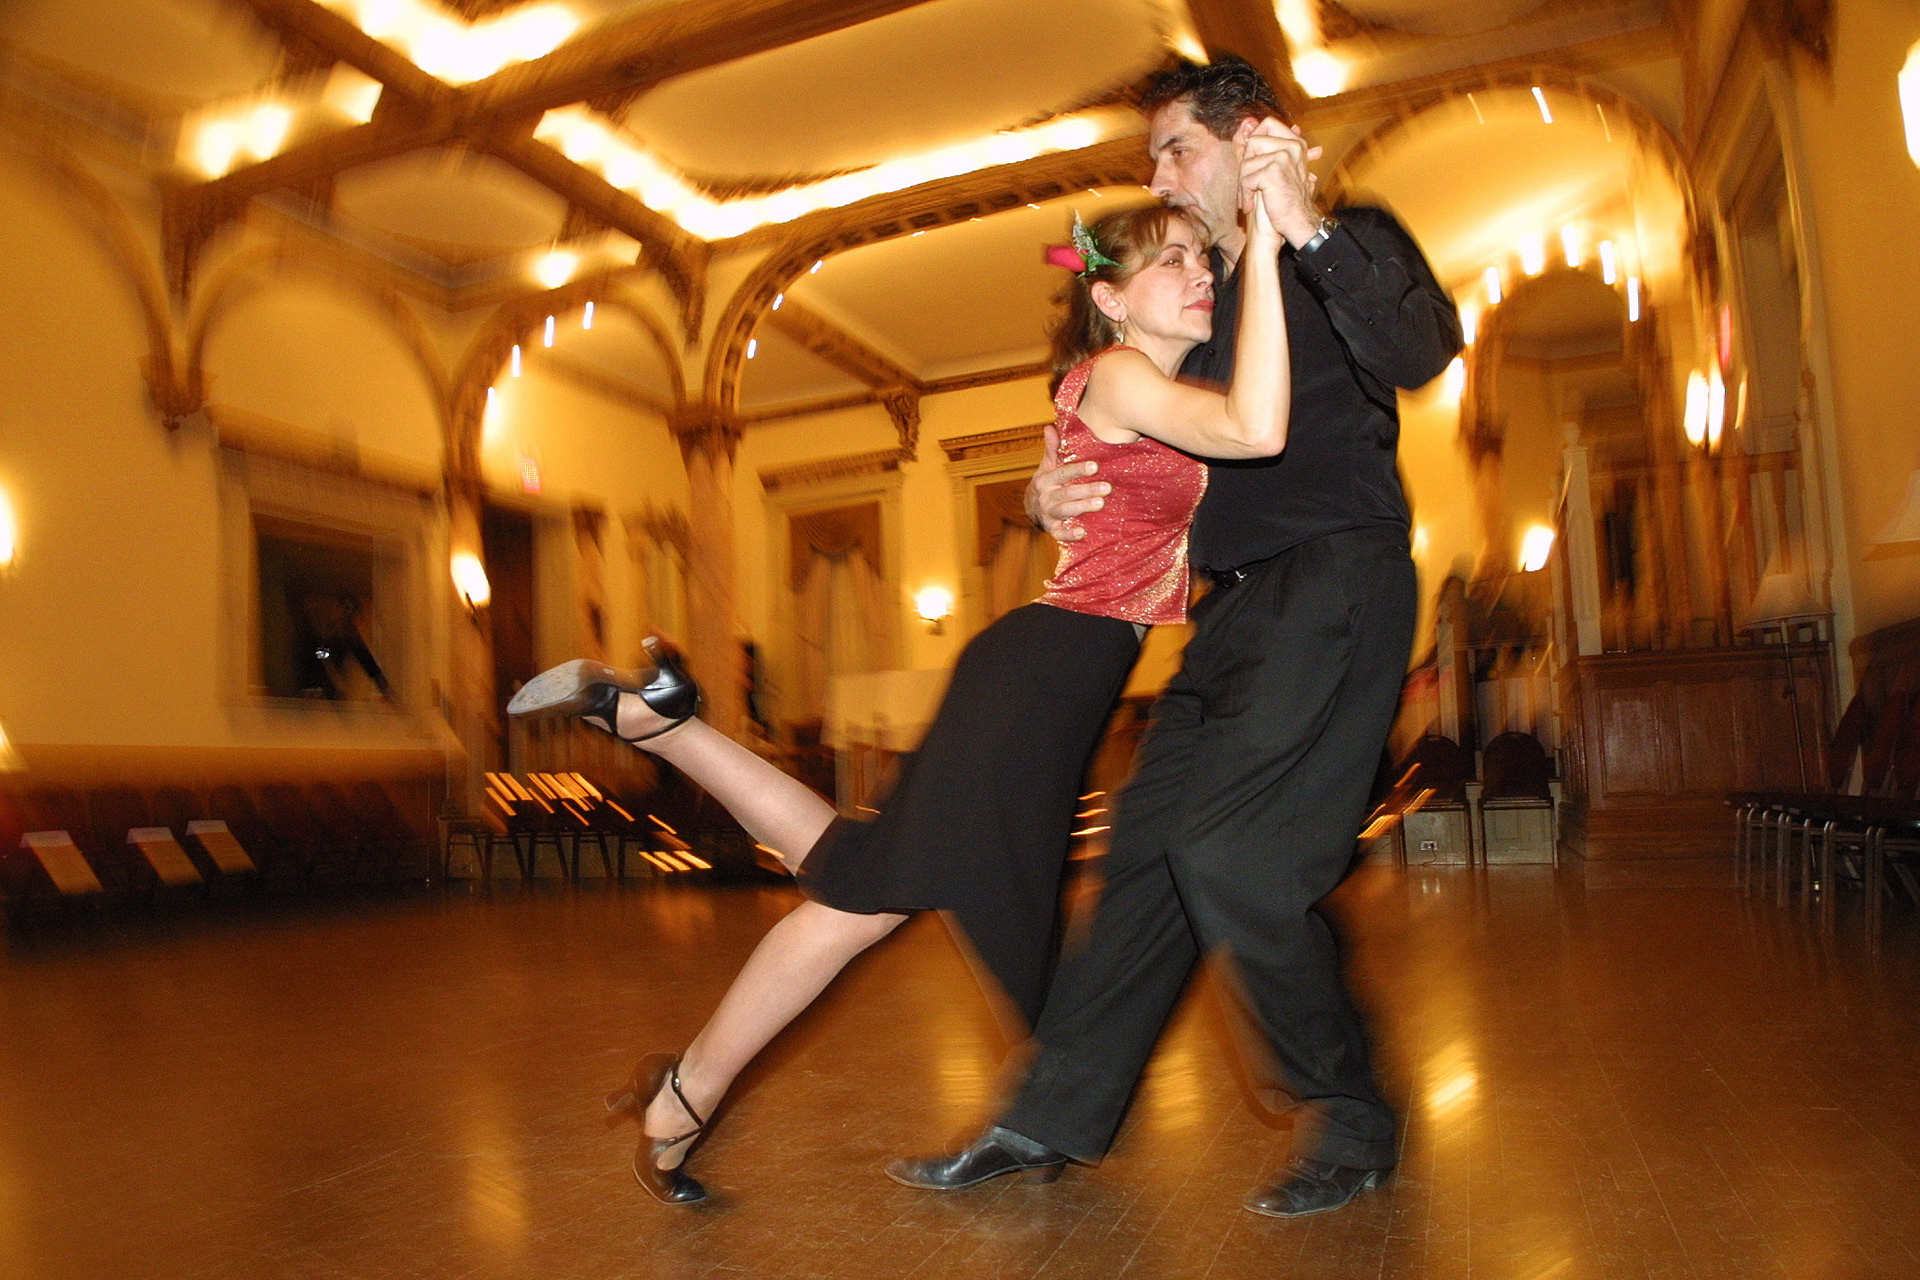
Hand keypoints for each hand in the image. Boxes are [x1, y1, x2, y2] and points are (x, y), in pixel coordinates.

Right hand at [1025, 422, 1107, 541]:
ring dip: (1083, 508)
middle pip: (1067, 493)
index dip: (1078, 470)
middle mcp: (1045, 498)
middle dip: (1087, 490)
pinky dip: (1070, 534)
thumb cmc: (1047, 482)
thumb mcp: (1047, 466)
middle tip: (1107, 487)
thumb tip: (1050, 427)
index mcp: (1044, 480)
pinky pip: (1060, 534)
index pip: (1062, 473)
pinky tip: (1083, 532)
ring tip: (1101, 503)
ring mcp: (1048, 514)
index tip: (1095, 466)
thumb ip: (1052, 449)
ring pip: (1065, 511)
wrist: (1031, 507)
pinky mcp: (1052, 529)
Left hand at [1240, 119, 1322, 247]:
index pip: (1268, 123)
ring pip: (1246, 163)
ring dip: (1243, 186)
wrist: (1296, 224)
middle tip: (1248, 187)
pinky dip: (1245, 195)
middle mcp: (1292, 146)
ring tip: (1249, 199)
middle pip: (1252, 143)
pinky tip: (1250, 206)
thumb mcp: (1275, 171)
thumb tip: (1247, 124)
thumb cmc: (1283, 200)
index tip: (1252, 161)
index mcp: (1295, 143)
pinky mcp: (1274, 171)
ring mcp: (1284, 157)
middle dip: (1245, 167)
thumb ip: (1264, 147)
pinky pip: (1247, 178)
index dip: (1253, 139)